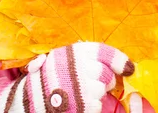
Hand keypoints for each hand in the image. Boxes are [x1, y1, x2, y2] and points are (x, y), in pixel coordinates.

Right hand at [0, 42, 134, 112]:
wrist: (28, 99)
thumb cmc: (46, 77)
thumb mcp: (59, 58)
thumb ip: (82, 57)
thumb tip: (123, 64)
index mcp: (75, 52)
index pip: (105, 51)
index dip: (120, 60)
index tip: (129, 67)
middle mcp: (81, 66)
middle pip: (107, 74)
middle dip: (105, 80)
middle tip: (93, 82)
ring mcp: (83, 86)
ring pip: (103, 90)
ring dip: (96, 93)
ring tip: (79, 92)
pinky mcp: (84, 104)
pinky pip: (97, 105)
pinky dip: (91, 106)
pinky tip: (77, 102)